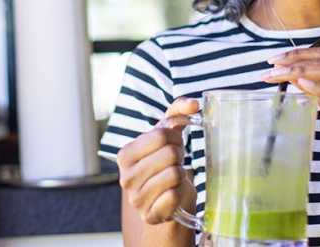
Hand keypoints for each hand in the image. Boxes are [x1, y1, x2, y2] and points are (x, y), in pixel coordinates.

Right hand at [116, 98, 199, 224]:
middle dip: (180, 156)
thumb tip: (194, 103)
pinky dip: (180, 193)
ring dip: (181, 175)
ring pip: (175, 174)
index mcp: (125, 154)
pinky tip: (173, 194)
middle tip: (175, 163)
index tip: (173, 146)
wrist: (166, 202)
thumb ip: (178, 113)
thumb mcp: (167, 136)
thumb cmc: (165, 164)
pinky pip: (176, 196)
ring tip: (174, 178)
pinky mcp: (150, 215)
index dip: (175, 138)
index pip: (161, 135)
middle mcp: (126, 177)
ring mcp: (136, 199)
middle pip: (170, 154)